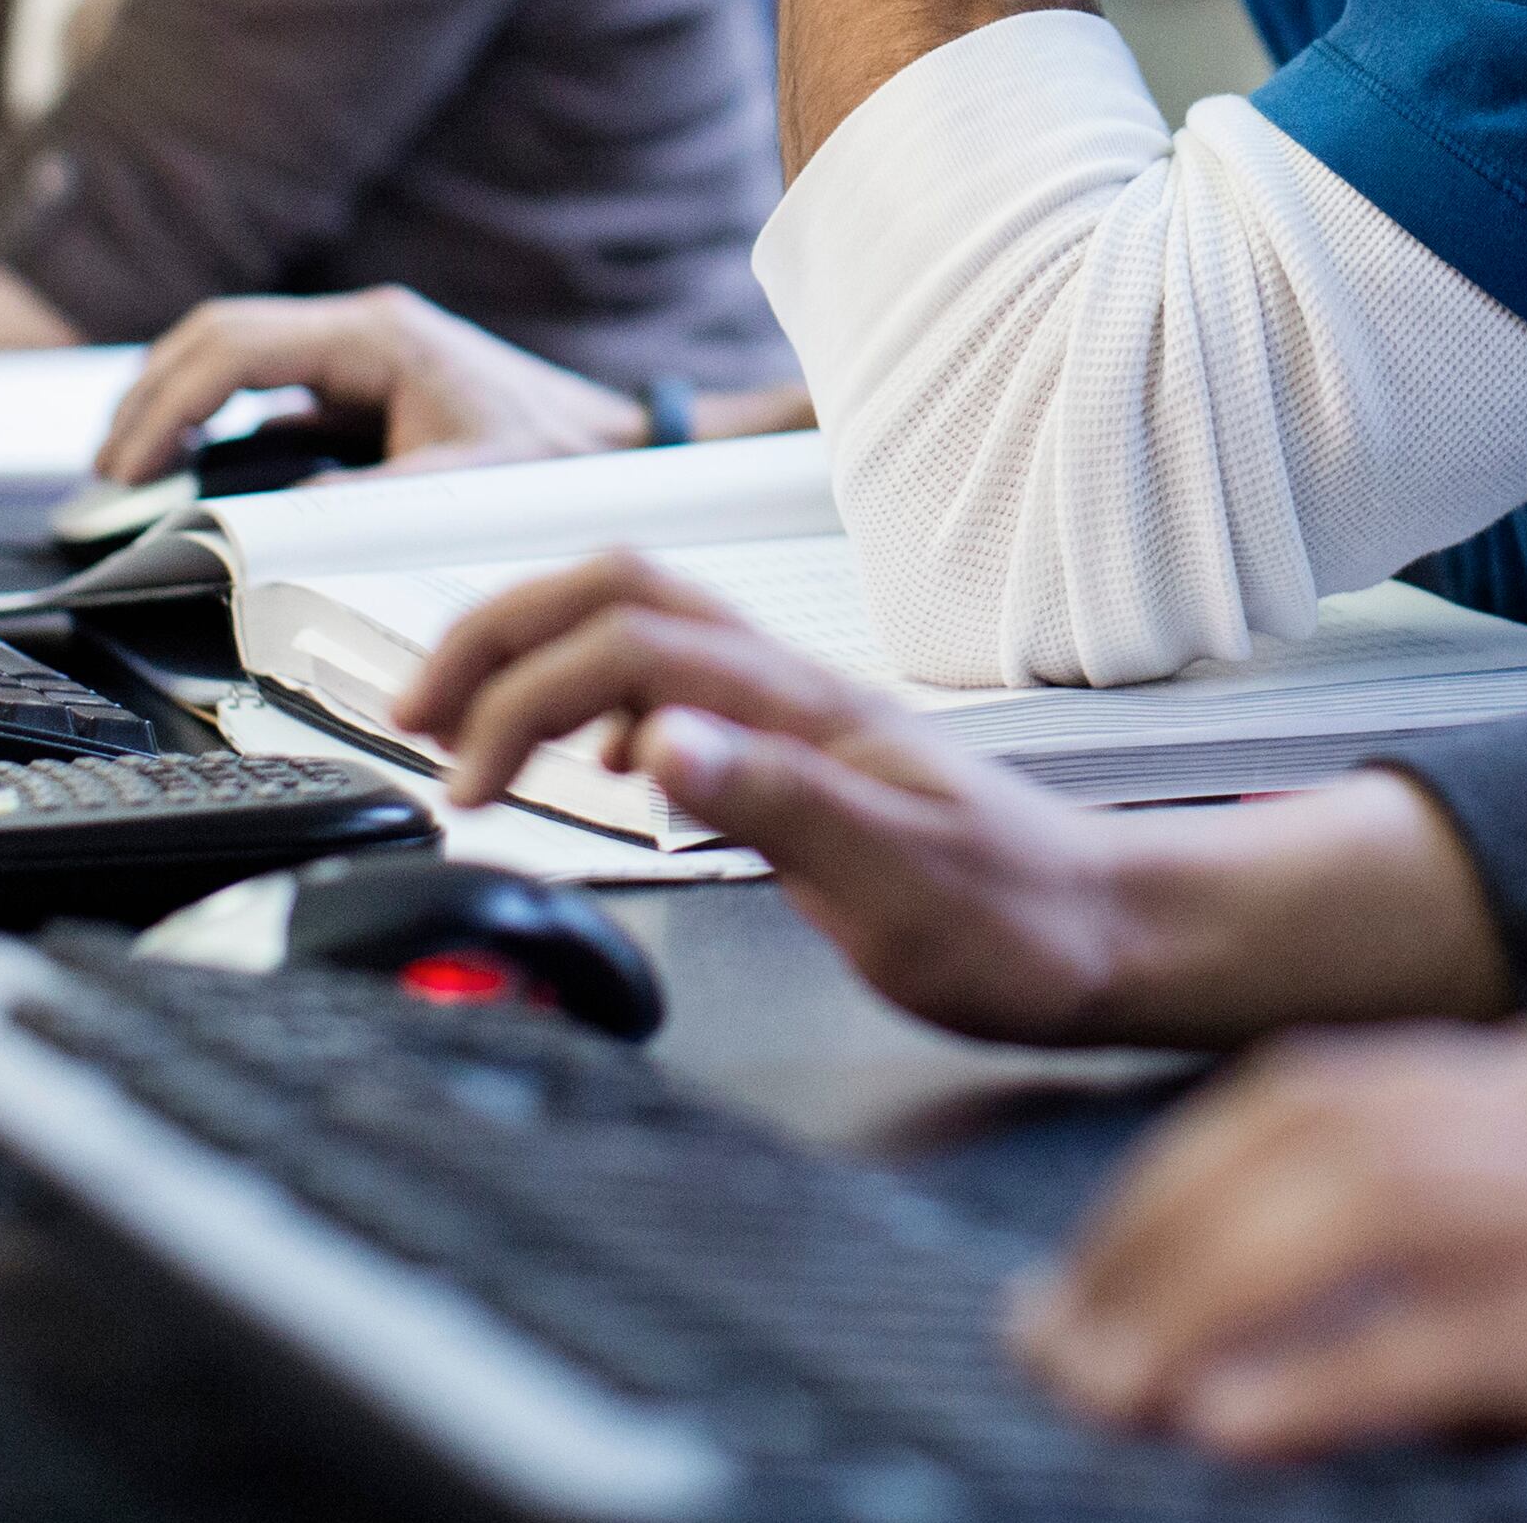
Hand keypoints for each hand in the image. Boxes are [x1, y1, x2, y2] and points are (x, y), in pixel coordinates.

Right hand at [95, 288, 644, 481]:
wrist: (616, 447)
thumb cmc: (556, 459)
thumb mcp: (464, 487)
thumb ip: (370, 504)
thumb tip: (275, 518)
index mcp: (377, 337)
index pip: (234, 350)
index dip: (167, 407)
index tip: (129, 467)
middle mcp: (360, 328)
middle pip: (215, 337)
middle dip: (152, 399)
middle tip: (110, 471)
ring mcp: (358, 350)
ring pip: (233, 352)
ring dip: (177, 401)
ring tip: (132, 463)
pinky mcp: (361, 381)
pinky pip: (266, 384)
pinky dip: (216, 416)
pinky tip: (190, 462)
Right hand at [384, 549, 1158, 1041]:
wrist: (1110, 934)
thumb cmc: (1017, 925)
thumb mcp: (894, 885)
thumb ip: (776, 804)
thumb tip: (658, 740)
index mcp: (805, 711)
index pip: (625, 649)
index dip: (520, 699)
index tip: (461, 783)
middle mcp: (798, 689)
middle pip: (619, 591)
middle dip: (499, 632)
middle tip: (416, 709)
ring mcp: (802, 710)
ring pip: (646, 619)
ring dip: (540, 647)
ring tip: (465, 715)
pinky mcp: (805, 748)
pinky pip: (678, 676)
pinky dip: (598, 694)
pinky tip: (592, 757)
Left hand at [1018, 1013, 1526, 1479]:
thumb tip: (1399, 1321)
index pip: (1326, 1091)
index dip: (1183, 1176)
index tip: (1095, 1268)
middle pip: (1300, 1132)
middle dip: (1149, 1233)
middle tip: (1056, 1337)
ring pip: (1345, 1209)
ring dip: (1193, 1296)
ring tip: (1102, 1383)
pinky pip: (1456, 1333)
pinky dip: (1326, 1375)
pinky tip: (1238, 1424)